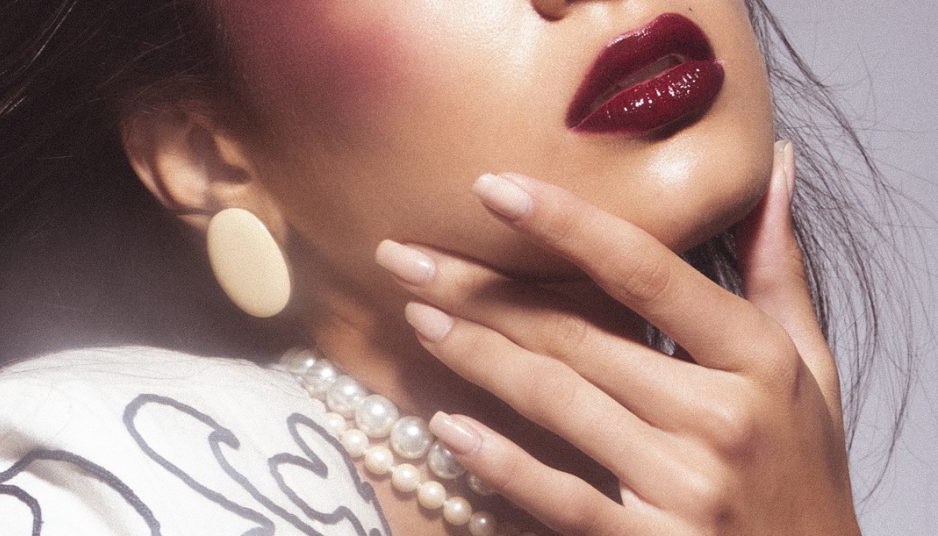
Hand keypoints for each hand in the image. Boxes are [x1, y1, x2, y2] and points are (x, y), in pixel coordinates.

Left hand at [374, 142, 860, 534]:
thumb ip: (780, 269)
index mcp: (757, 357)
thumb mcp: (810, 368)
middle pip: (577, 335)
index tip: (493, 187)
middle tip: (405, 255)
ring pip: (557, 403)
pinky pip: (562, 497)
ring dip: (478, 356)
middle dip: (481, 290)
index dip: (567, 225)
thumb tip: (772, 166)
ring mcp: (686, 486)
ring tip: (418, 316)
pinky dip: (502, 461)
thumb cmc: (805, 470)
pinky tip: (447, 427)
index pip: (647, 274)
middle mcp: (721, 417)